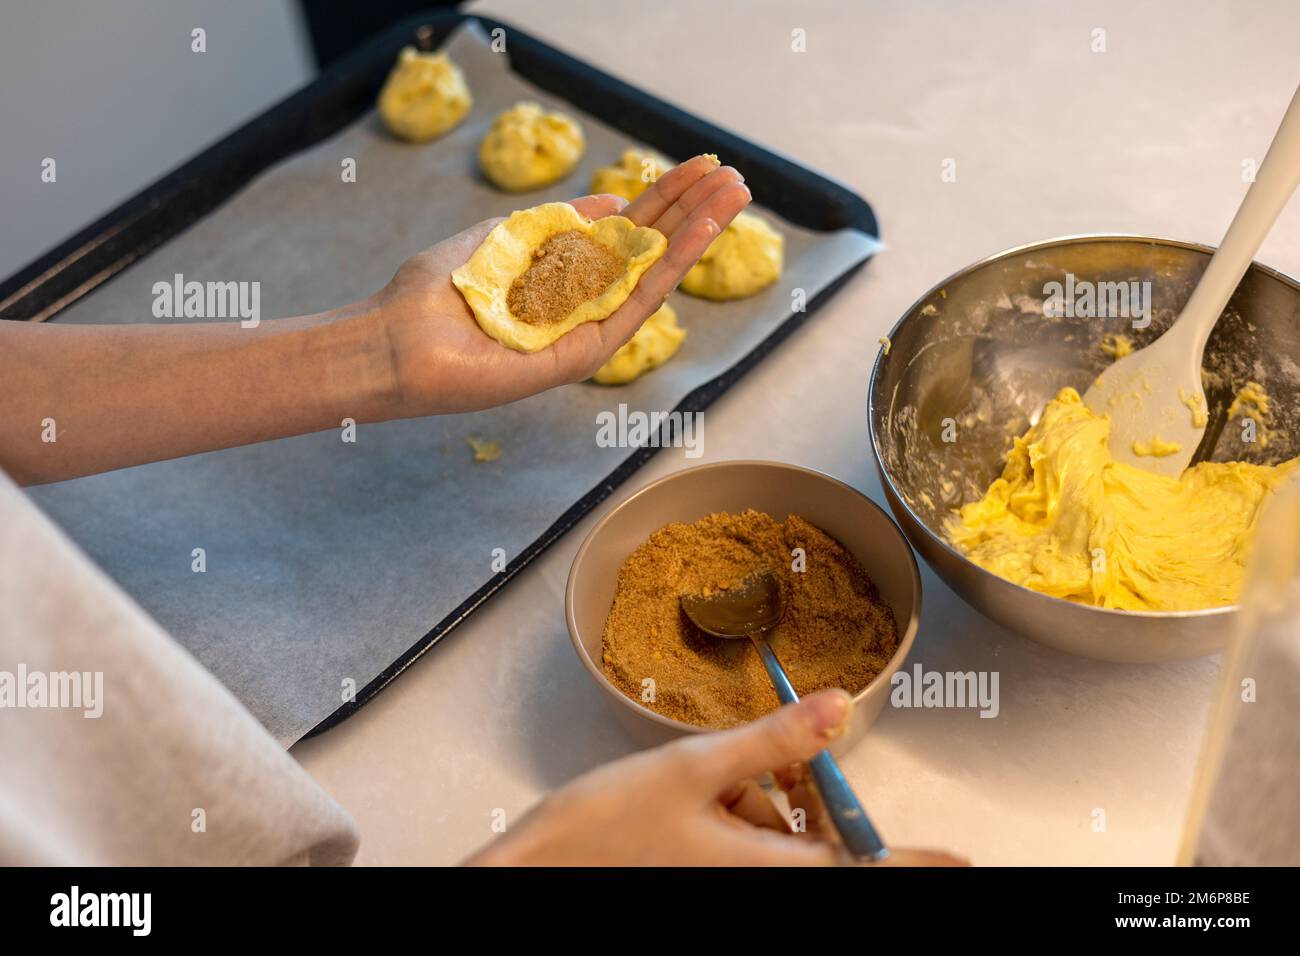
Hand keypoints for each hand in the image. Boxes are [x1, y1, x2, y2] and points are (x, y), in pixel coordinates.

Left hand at [374, 155, 750, 416]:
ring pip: (654, 275)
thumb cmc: (437, 292)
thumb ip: (559, 225)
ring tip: (735, 194)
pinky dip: (668, 266)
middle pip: (650, 251)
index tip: (698, 167)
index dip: (664, 200)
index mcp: (566, 279)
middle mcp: (584, 306)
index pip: (626, 233)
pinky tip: (697, 231)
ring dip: (697, 232)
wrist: (397, 340)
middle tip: (737, 176)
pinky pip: (633, 305)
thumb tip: (613, 203)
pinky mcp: (583, 354)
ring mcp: (587, 331)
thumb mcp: (504, 237)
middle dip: (693, 210)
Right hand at [467, 689, 968, 866]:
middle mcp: (756, 882)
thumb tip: (836, 709)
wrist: (540, 868)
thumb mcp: (692, 770)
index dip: (914, 859)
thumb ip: (771, 741)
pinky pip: (747, 840)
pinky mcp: (708, 873)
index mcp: (767, 868)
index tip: (961, 858)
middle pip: (817, 839)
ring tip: (699, 787)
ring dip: (756, 797)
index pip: (862, 864)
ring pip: (776, 833)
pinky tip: (694, 797)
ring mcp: (731, 881)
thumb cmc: (605, 830)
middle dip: (800, 793)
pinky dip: (734, 808)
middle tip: (762, 765)